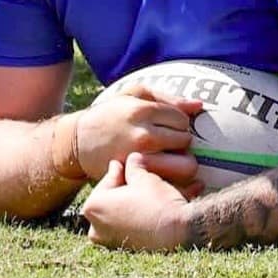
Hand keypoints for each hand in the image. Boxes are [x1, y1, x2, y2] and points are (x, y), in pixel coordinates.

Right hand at [75, 84, 201, 183]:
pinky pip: (169, 183)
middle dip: (181, 142)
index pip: (182, 120)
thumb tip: (198, 107)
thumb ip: (167, 98)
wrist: (79, 142)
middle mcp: (143, 136)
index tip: (168, 126)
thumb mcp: (133, 95)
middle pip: (186, 142)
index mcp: (143, 111)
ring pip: (184, 166)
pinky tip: (162, 173)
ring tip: (169, 158)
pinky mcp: (136, 179)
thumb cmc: (111, 114)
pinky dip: (172, 180)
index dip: (179, 123)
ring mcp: (140, 160)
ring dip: (181, 162)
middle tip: (169, 143)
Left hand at [83, 153, 192, 250]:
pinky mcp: (123, 251)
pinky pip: (126, 228)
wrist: (180, 232)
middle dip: (124, 188)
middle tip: (136, 176)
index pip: (107, 180)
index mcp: (93, 206)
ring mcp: (108, 242)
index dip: (120, 169)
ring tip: (144, 191)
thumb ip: (133, 166)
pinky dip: (135, 217)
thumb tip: (132, 159)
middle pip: (110, 199)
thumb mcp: (144, 177)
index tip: (126, 162)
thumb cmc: (158, 202)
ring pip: (118, 214)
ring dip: (129, 202)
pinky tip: (148, 207)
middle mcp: (95, 228)